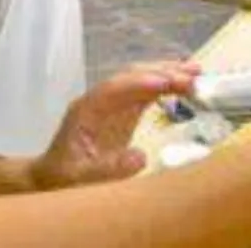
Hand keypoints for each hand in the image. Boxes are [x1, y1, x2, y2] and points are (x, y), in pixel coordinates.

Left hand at [28, 61, 200, 190]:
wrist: (53, 178)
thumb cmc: (64, 178)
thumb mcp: (80, 178)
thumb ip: (108, 168)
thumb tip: (141, 156)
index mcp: (86, 110)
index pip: (114, 89)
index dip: (139, 83)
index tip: (165, 83)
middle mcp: (100, 99)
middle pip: (131, 77)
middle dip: (161, 72)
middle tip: (193, 76)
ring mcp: (113, 103)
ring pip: (141, 79)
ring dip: (168, 73)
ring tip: (197, 73)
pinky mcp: (124, 111)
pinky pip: (146, 92)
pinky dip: (166, 86)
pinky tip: (185, 84)